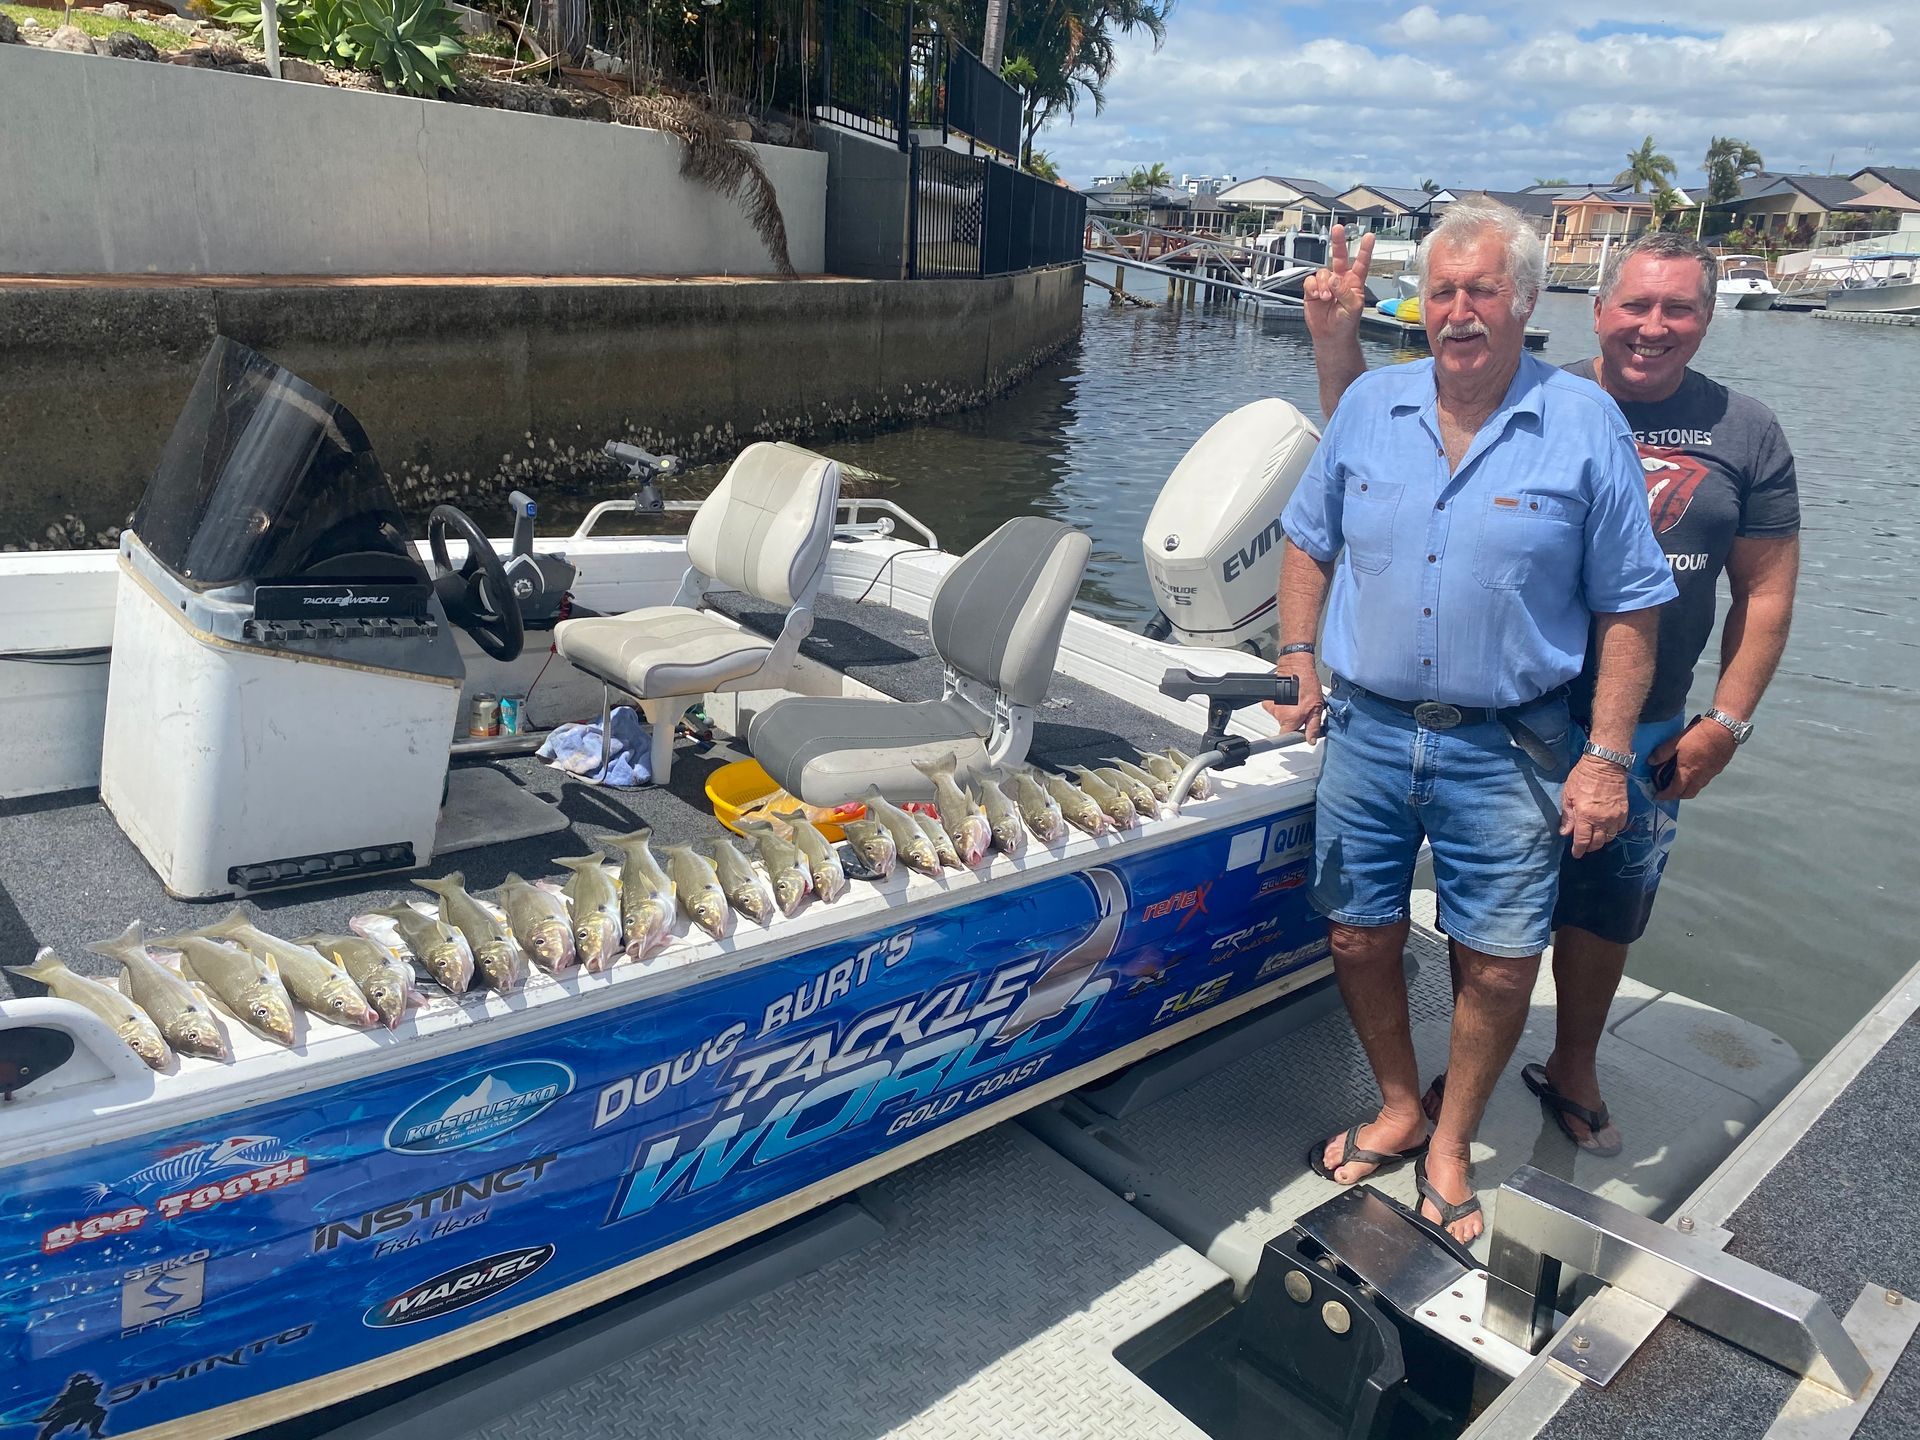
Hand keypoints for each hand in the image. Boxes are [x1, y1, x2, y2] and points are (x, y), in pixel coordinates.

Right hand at [1263, 656, 1325, 741]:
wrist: (1295, 667)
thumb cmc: (1307, 683)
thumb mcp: (1317, 707)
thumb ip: (1313, 726)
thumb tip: (1311, 740)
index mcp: (1292, 719)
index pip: (1287, 737)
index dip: (1293, 735)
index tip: (1299, 731)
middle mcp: (1280, 715)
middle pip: (1285, 726)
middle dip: (1294, 720)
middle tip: (1302, 709)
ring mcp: (1272, 708)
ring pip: (1280, 717)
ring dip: (1288, 711)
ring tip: (1296, 700)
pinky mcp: (1267, 702)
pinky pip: (1275, 709)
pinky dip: (1280, 704)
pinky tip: (1288, 697)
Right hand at [1303, 225, 1374, 342]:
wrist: (1331, 336)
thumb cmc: (1346, 323)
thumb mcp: (1353, 307)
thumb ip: (1345, 291)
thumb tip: (1333, 279)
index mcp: (1355, 282)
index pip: (1361, 263)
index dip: (1365, 250)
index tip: (1369, 237)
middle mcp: (1340, 279)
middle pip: (1339, 256)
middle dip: (1338, 242)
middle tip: (1338, 229)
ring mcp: (1326, 284)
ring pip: (1322, 272)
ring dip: (1323, 284)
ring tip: (1326, 297)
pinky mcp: (1313, 290)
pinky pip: (1310, 281)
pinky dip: (1313, 287)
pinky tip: (1317, 295)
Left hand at [1560, 755, 1627, 857]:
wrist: (1605, 764)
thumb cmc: (1583, 777)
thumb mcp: (1568, 795)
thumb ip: (1568, 816)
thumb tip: (1565, 833)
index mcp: (1586, 816)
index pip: (1583, 840)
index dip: (1579, 850)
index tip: (1576, 854)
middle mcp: (1602, 820)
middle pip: (1598, 842)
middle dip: (1590, 847)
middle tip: (1584, 847)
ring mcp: (1615, 816)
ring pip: (1610, 837)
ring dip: (1601, 840)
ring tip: (1594, 838)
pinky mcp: (1625, 811)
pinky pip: (1619, 828)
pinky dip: (1612, 831)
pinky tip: (1606, 829)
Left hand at [1650, 717, 1736, 799]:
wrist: (1724, 729)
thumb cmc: (1699, 736)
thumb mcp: (1675, 742)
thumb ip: (1662, 753)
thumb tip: (1651, 761)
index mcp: (1687, 772)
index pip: (1675, 791)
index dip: (1665, 795)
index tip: (1658, 796)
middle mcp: (1700, 777)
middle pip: (1688, 794)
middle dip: (1677, 795)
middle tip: (1669, 791)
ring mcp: (1711, 774)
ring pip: (1698, 787)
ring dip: (1688, 788)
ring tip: (1680, 780)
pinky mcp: (1718, 768)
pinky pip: (1706, 780)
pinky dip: (1697, 780)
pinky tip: (1694, 770)